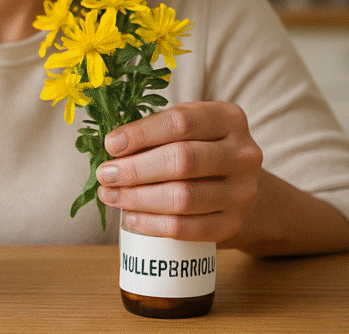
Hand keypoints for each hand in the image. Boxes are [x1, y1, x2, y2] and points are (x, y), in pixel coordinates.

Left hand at [95, 101, 262, 243]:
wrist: (241, 190)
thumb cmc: (203, 151)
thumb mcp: (190, 128)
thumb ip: (157, 130)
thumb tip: (113, 148)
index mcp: (228, 119)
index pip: (181, 122)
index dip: (141, 134)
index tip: (111, 145)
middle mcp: (242, 154)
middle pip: (181, 160)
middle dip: (135, 170)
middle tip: (106, 175)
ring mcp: (241, 192)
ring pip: (182, 198)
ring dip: (138, 198)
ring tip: (111, 195)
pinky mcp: (232, 224)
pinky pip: (186, 228)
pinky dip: (153, 224)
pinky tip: (132, 217)